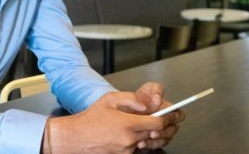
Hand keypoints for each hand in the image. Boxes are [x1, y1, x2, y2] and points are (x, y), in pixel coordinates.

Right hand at [45, 91, 166, 153]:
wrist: (75, 138)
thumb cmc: (90, 119)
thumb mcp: (109, 99)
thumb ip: (131, 99)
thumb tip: (147, 105)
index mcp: (128, 124)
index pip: (158, 123)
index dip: (169, 118)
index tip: (174, 114)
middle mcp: (129, 140)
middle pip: (155, 133)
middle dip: (163, 126)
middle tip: (167, 119)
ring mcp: (127, 150)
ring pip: (147, 141)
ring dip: (149, 134)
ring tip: (145, 125)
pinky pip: (137, 148)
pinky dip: (138, 141)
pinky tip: (131, 134)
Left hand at [131, 82, 185, 149]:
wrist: (126, 109)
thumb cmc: (140, 99)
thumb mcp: (148, 89)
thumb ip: (156, 90)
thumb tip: (158, 100)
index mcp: (169, 110)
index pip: (179, 115)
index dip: (176, 117)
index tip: (169, 118)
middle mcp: (167, 122)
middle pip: (172, 130)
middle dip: (164, 131)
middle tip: (154, 131)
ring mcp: (161, 132)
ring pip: (165, 139)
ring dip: (156, 140)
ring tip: (144, 139)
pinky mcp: (153, 140)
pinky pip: (155, 145)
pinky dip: (149, 145)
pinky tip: (141, 143)